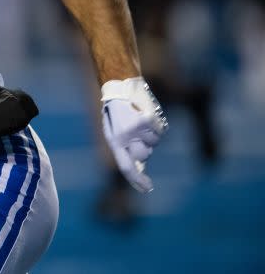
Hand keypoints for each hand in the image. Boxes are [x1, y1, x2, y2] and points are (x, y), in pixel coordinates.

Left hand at [101, 77, 168, 192]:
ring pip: (154, 143)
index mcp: (115, 141)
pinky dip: (156, 127)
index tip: (147, 188)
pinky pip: (160, 132)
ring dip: (150, 135)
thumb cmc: (116, 111)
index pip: (127, 167)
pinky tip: (145, 115)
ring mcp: (140, 129)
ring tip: (138, 120)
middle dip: (144, 149)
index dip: (137, 181)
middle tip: (136, 134)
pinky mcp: (150, 120)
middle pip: (145, 155)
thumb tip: (140, 165)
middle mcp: (127, 137)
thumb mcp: (113, 130)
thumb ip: (125, 148)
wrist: (120, 86)